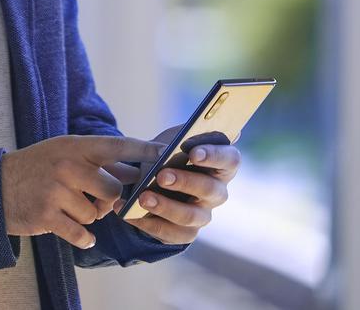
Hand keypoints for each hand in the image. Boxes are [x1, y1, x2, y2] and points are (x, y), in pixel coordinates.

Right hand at [2, 135, 165, 249]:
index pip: (116, 146)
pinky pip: (81, 233)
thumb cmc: (37, 167)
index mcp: (74, 146)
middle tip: (98, 198)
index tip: (167, 154)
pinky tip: (79, 232)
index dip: (143, 151)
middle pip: (111, 189)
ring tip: (71, 208)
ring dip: (89, 216)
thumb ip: (97, 160)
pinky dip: (84, 237)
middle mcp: (67, 166)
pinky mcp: (47, 216)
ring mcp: (56, 191)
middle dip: (110, 199)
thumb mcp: (64, 152)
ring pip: (96, 213)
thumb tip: (134, 172)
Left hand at [115, 125, 240, 245]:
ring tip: (142, 198)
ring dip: (166, 207)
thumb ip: (187, 133)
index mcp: (222, 165)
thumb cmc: (170, 152)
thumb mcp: (177, 138)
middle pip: (210, 190)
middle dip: (185, 182)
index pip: (229, 160)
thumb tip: (200, 124)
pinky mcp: (184, 233)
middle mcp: (217, 192)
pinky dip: (148, 224)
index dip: (214, 157)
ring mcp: (202, 215)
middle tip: (161, 175)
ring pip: (191, 217)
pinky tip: (130, 213)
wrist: (150, 178)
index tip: (193, 153)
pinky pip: (171, 234)